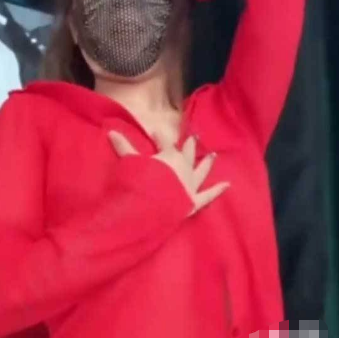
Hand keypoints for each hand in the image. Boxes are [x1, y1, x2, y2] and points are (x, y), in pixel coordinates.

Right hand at [108, 130, 229, 215]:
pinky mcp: (194, 201)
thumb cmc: (142, 182)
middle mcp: (184, 168)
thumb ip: (124, 147)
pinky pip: (208, 195)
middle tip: (194, 137)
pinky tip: (227, 185)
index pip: (165, 143)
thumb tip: (111, 131)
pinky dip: (218, 190)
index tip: (156, 133)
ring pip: (202, 171)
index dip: (160, 137)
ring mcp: (191, 185)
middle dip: (189, 145)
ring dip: (207, 163)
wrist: (151, 206)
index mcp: (170, 157)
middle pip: (188, 154)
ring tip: (213, 155)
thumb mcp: (131, 163)